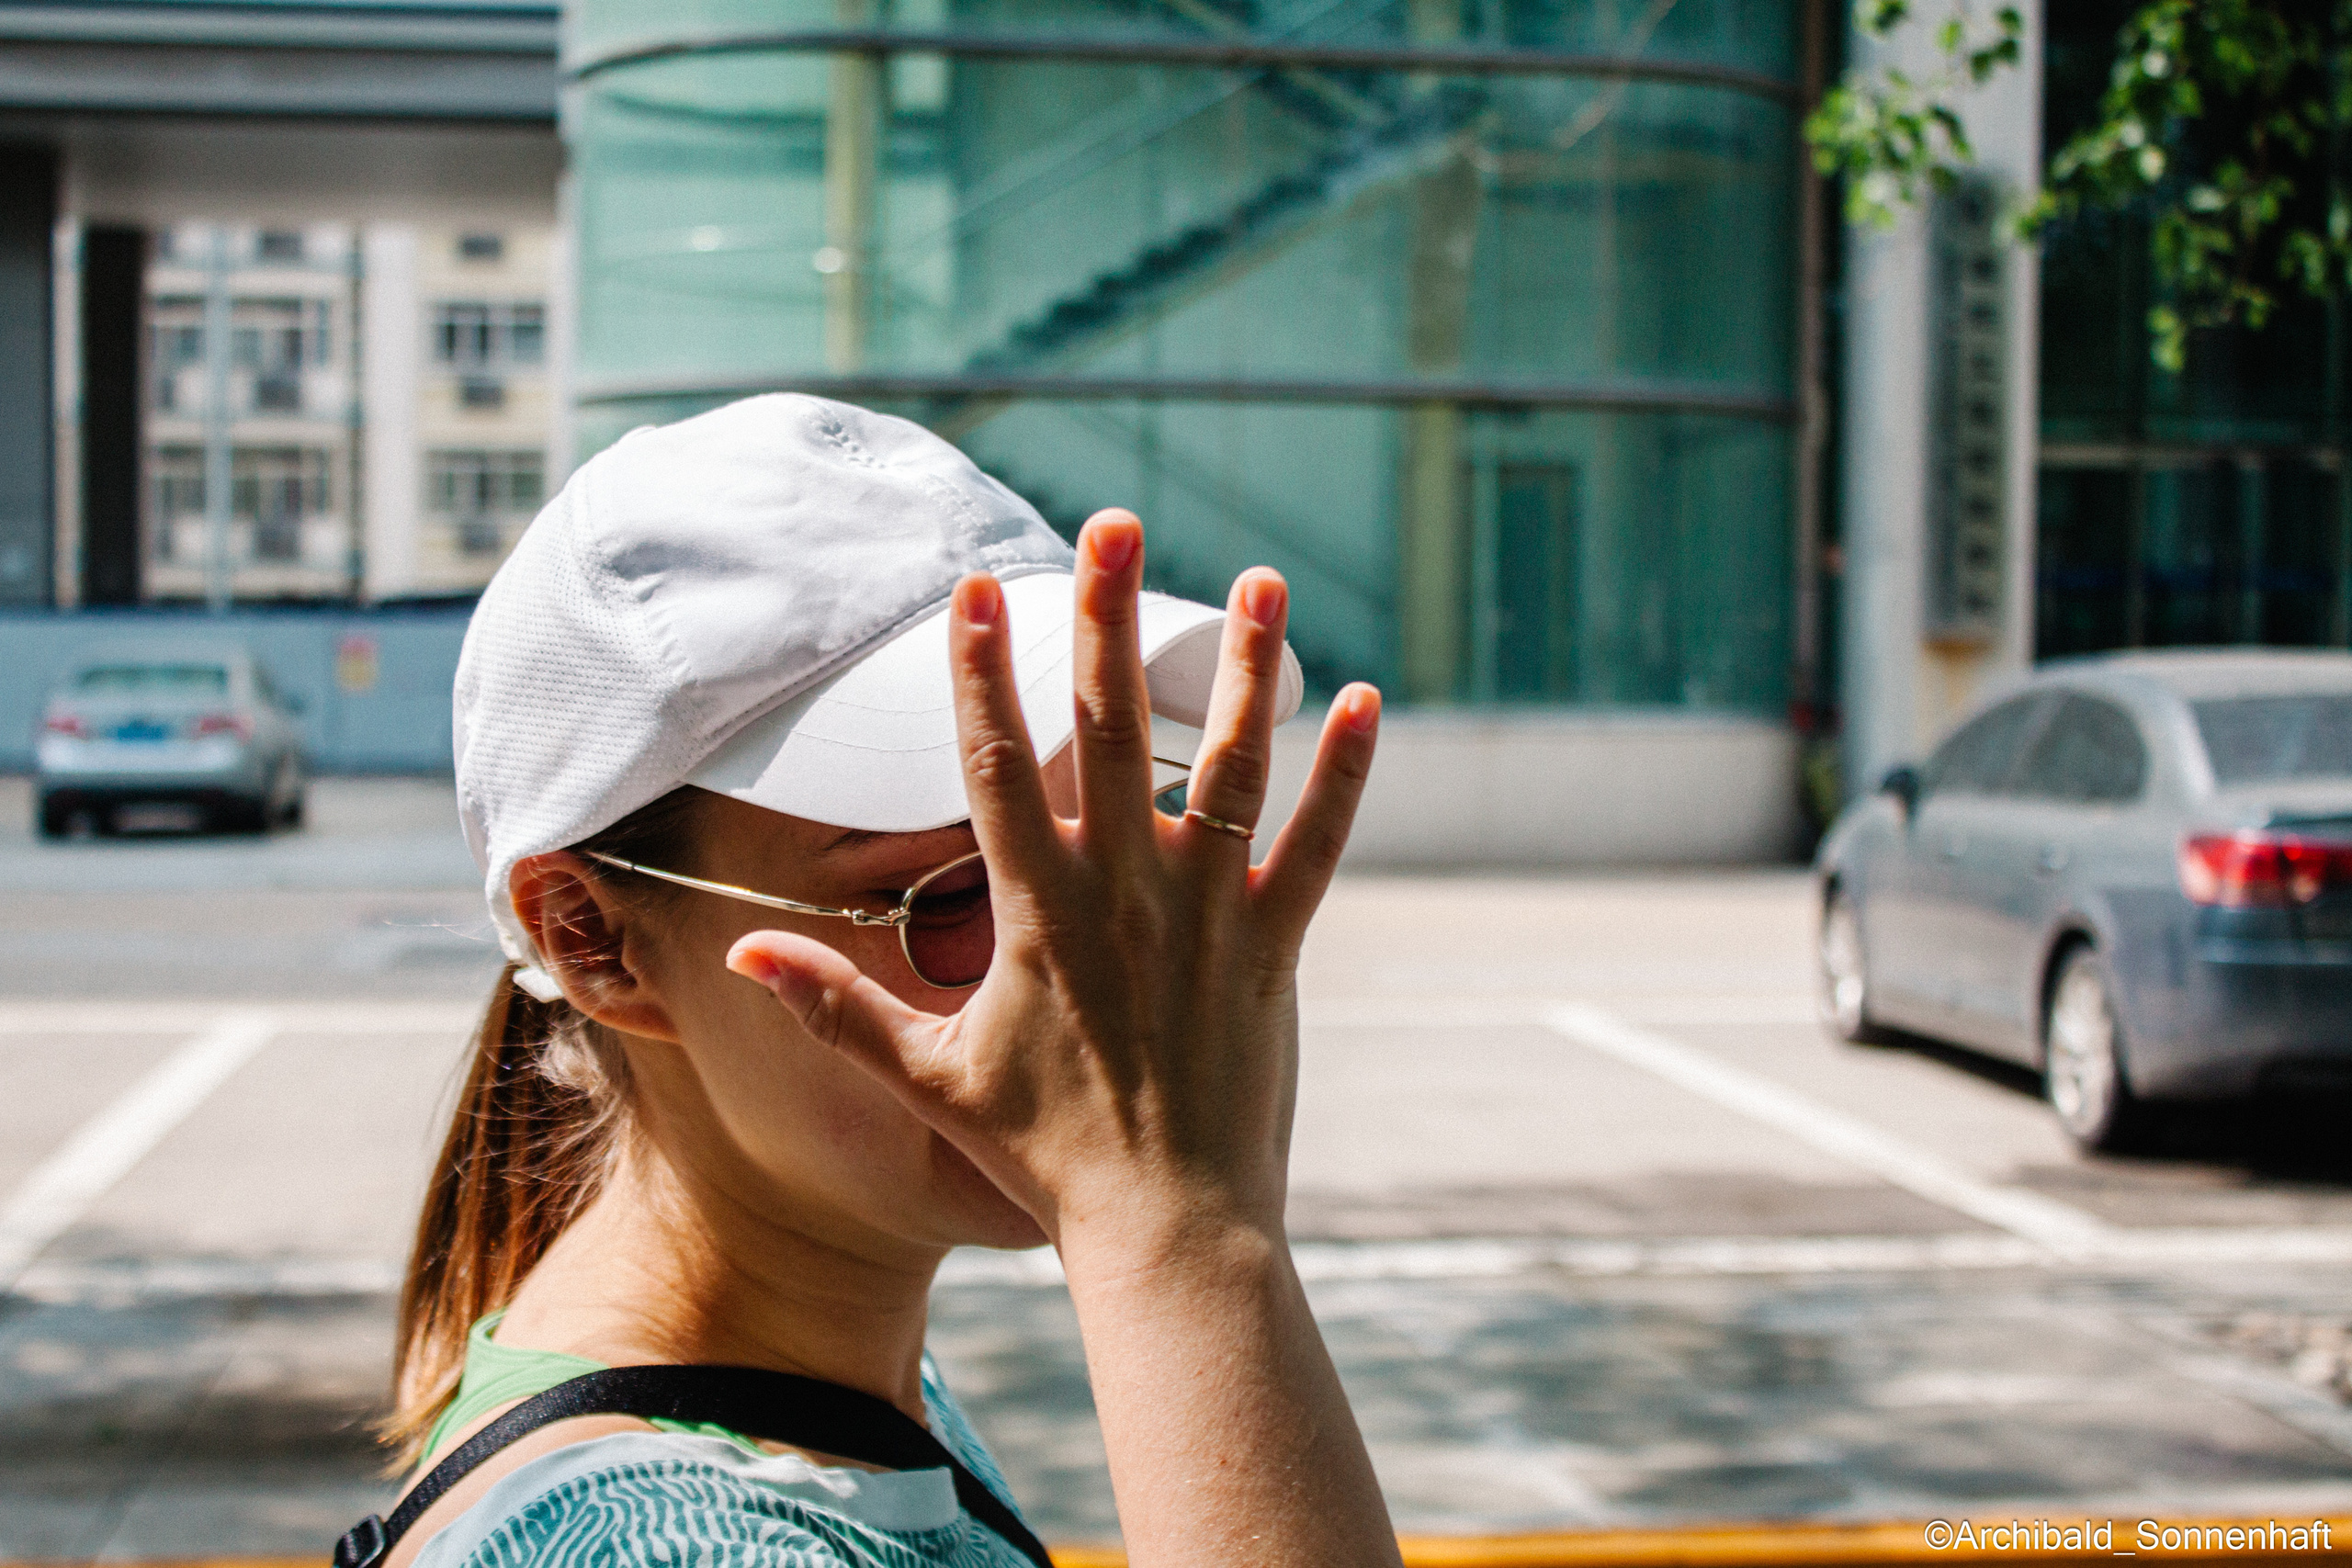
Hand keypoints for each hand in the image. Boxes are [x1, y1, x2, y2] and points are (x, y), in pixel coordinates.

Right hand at [726, 509, 1379, 1246]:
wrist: (1166, 1229)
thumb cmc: (1044, 1157)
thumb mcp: (925, 1080)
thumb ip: (836, 1008)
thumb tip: (743, 955)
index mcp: (1035, 913)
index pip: (995, 767)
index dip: (980, 672)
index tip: (974, 589)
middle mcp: (1123, 895)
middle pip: (1110, 730)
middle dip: (1106, 620)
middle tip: (1114, 525)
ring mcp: (1207, 916)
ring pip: (1229, 769)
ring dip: (1246, 670)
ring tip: (1264, 581)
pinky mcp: (1273, 947)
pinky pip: (1317, 846)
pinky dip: (1344, 776)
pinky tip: (1363, 700)